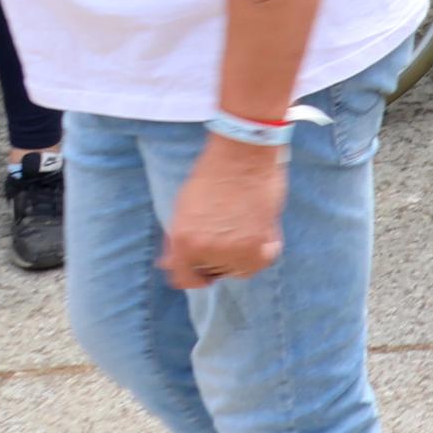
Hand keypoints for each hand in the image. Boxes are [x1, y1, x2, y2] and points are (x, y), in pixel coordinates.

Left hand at [162, 136, 287, 289]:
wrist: (242, 153)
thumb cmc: (212, 176)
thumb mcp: (183, 210)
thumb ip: (177, 241)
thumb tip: (168, 264)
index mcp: (182, 242)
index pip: (184, 279)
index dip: (192, 272)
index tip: (201, 265)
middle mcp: (206, 251)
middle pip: (213, 272)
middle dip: (217, 257)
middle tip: (227, 230)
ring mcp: (234, 249)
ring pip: (239, 268)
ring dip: (242, 253)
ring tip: (245, 225)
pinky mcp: (260, 244)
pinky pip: (261, 262)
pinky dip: (263, 250)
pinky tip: (261, 231)